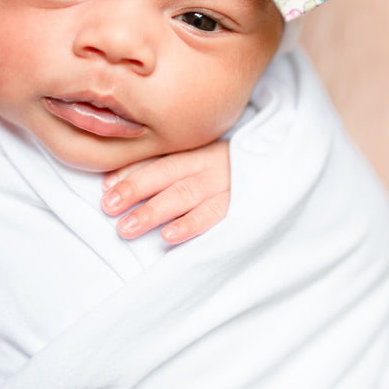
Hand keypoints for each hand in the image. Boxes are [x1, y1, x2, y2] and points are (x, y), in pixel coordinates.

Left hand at [101, 140, 230, 244]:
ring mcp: (227, 186)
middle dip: (135, 190)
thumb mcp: (196, 162)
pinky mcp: (242, 208)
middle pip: (167, 176)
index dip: (131, 173)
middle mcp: (210, 166)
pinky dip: (190, 226)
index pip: (159, 161)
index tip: (106, 189)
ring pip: (185, 196)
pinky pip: (213, 217)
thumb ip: (155, 167)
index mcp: (197, 152)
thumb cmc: (228, 171)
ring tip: (127, 228)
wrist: (282, 170)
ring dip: (154, 212)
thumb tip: (109, 181)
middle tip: (109, 208)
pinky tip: (169, 236)